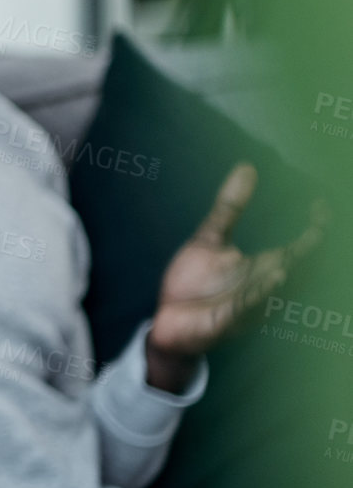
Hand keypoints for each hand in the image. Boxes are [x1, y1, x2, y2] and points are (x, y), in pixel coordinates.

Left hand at [148, 162, 328, 390]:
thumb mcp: (210, 239)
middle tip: (321, 227)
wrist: (165, 320)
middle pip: (300, 269)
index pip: (303, 247)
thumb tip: (247, 166)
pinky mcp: (227, 319)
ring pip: (278, 289)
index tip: (321, 204)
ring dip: (288, 272)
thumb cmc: (193, 284)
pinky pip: (248, 305)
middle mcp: (263, 286)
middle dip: (314, 251)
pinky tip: (276, 277)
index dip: (317, 227)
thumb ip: (229, 207)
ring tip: (300, 253)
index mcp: (263, 267)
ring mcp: (248, 304)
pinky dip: (262, 292)